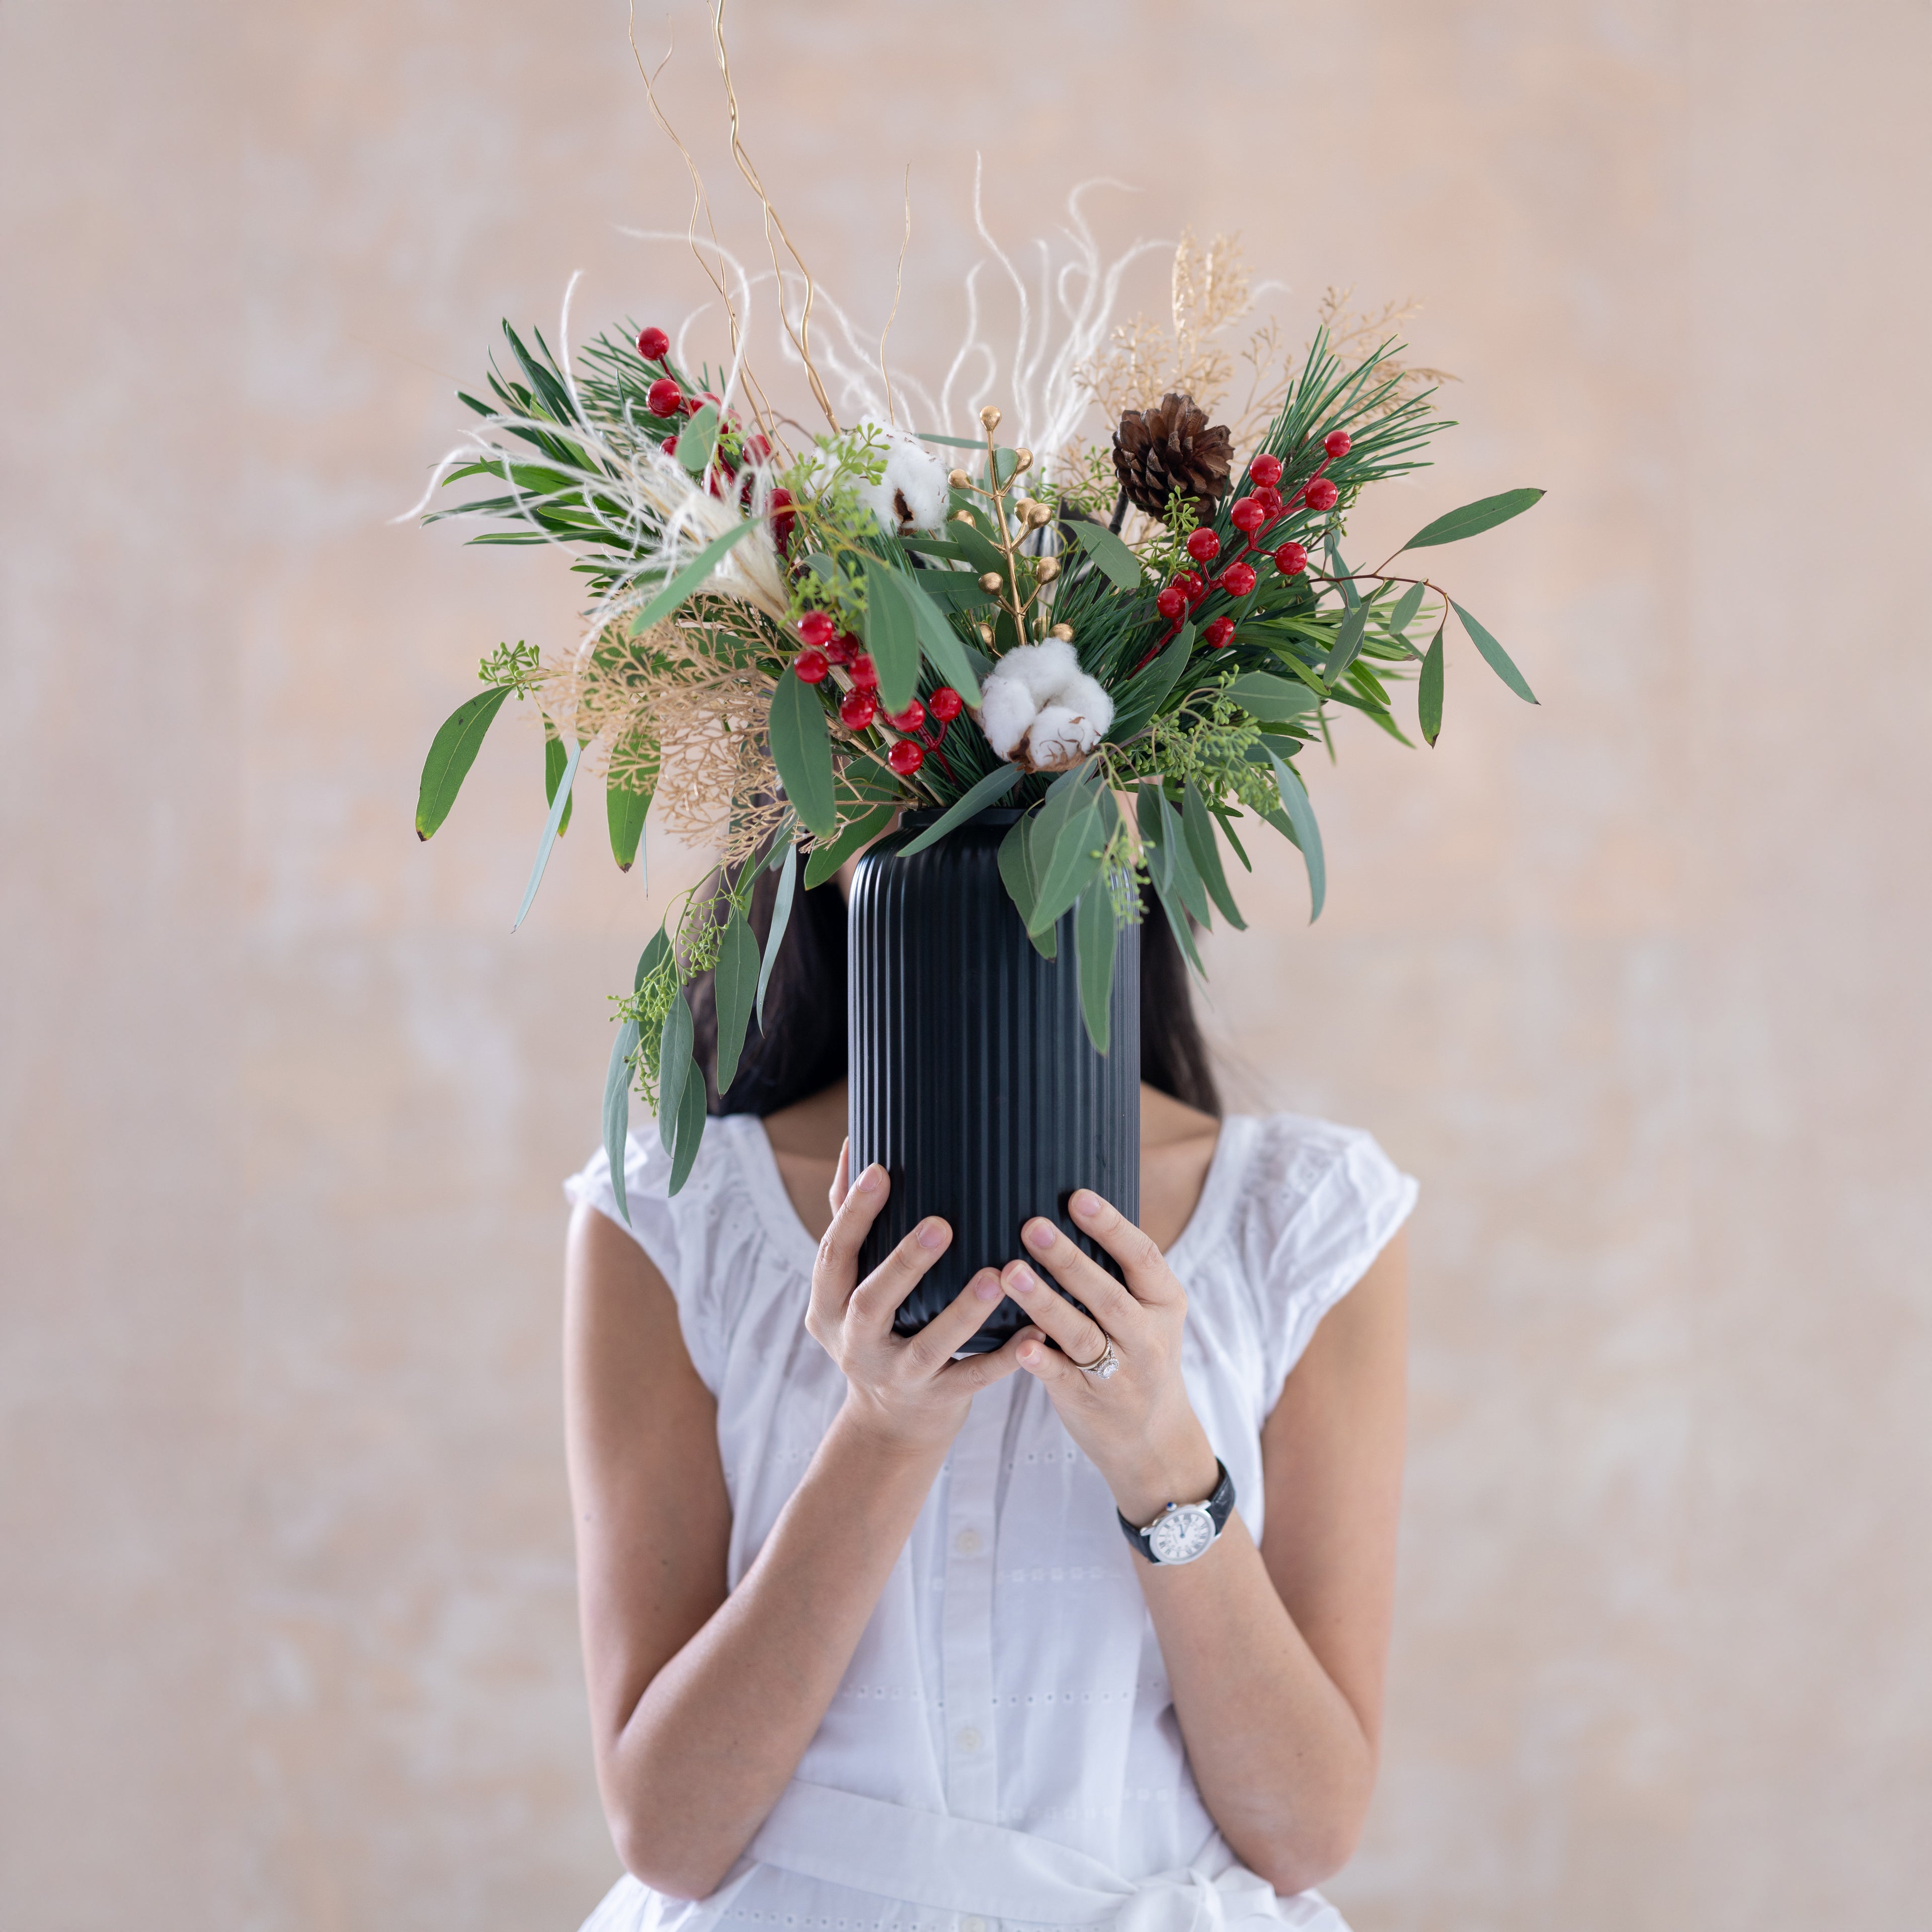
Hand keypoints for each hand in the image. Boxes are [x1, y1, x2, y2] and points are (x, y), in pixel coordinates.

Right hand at [808, 1141, 1028, 1455]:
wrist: (889, 1425)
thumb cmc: (876, 1329)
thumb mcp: (848, 1286)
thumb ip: (851, 1221)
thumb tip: (856, 1146)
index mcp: (829, 1306)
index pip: (834, 1254)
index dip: (855, 1214)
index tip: (882, 1170)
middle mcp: (855, 1343)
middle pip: (873, 1302)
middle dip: (905, 1264)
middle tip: (941, 1224)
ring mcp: (897, 1377)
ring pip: (929, 1347)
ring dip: (963, 1312)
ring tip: (998, 1275)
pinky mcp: (938, 1401)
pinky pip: (974, 1379)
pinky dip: (1005, 1357)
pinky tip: (1035, 1329)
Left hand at [1001, 1189, 1218, 1525]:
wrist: (1154, 1439)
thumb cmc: (1141, 1356)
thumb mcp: (1151, 1314)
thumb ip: (1122, 1274)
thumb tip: (1074, 1207)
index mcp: (1165, 1303)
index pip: (1143, 1257)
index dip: (1111, 1226)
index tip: (1077, 1197)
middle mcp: (1146, 1337)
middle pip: (1107, 1294)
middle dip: (1069, 1260)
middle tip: (1032, 1226)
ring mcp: (1119, 1374)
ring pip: (1081, 1334)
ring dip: (1045, 1302)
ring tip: (1011, 1273)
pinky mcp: (1088, 1401)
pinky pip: (1062, 1377)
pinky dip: (1042, 1360)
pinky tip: (1020, 1343)